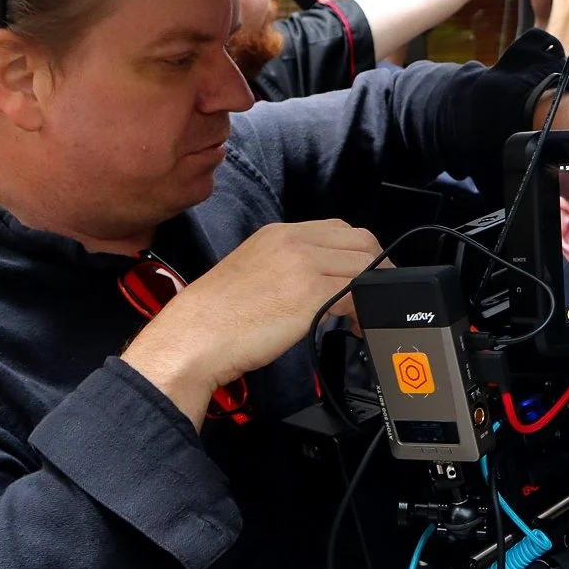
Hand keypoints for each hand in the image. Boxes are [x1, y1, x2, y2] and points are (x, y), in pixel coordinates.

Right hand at [122, 221, 381, 426]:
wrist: (193, 338)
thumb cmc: (216, 317)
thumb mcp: (254, 272)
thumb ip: (290, 266)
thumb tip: (323, 281)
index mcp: (278, 233)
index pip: (340, 230)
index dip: (360, 254)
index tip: (364, 277)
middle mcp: (292, 241)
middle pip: (361, 242)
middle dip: (376, 270)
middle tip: (372, 298)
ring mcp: (303, 264)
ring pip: (364, 267)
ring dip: (371, 294)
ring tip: (361, 318)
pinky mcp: (310, 292)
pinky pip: (356, 294)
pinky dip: (362, 312)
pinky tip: (353, 326)